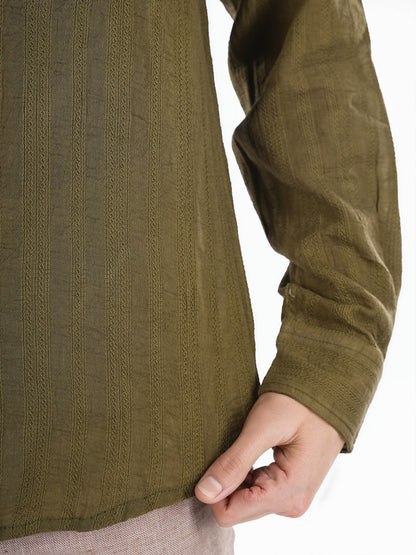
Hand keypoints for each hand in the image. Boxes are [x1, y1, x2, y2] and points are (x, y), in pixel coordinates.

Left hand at [194, 391, 344, 525]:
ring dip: (236, 476)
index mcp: (287, 494)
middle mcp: (291, 504)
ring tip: (245, 446)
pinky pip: (255, 492)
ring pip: (243, 501)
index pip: (230, 513)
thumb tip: (204, 493)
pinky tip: (251, 450)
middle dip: (226, 481)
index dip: (214, 487)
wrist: (327, 393)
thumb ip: (235, 462)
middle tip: (233, 446)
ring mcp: (292, 498)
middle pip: (236, 509)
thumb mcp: (262, 428)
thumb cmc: (298, 404)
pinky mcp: (289, 490)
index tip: (218, 456)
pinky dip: (246, 474)